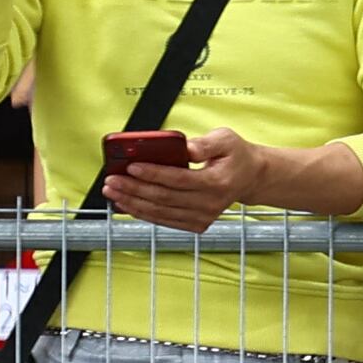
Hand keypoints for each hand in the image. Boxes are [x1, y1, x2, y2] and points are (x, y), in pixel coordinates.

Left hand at [101, 127, 294, 232]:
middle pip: (164, 198)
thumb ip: (205, 143)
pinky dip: (142, 214)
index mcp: (217, 182)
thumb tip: (186, 149)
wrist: (250, 178)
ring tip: (112, 192)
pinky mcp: (197, 223)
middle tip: (112, 181)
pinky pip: (164, 221)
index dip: (153, 174)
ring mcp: (203, 216)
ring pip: (161, 212)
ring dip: (132, 203)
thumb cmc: (236, 156)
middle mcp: (210, 203)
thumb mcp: (226, 139)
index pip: (179, 180)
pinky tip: (126, 205)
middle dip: (134, 189)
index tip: (131, 166)